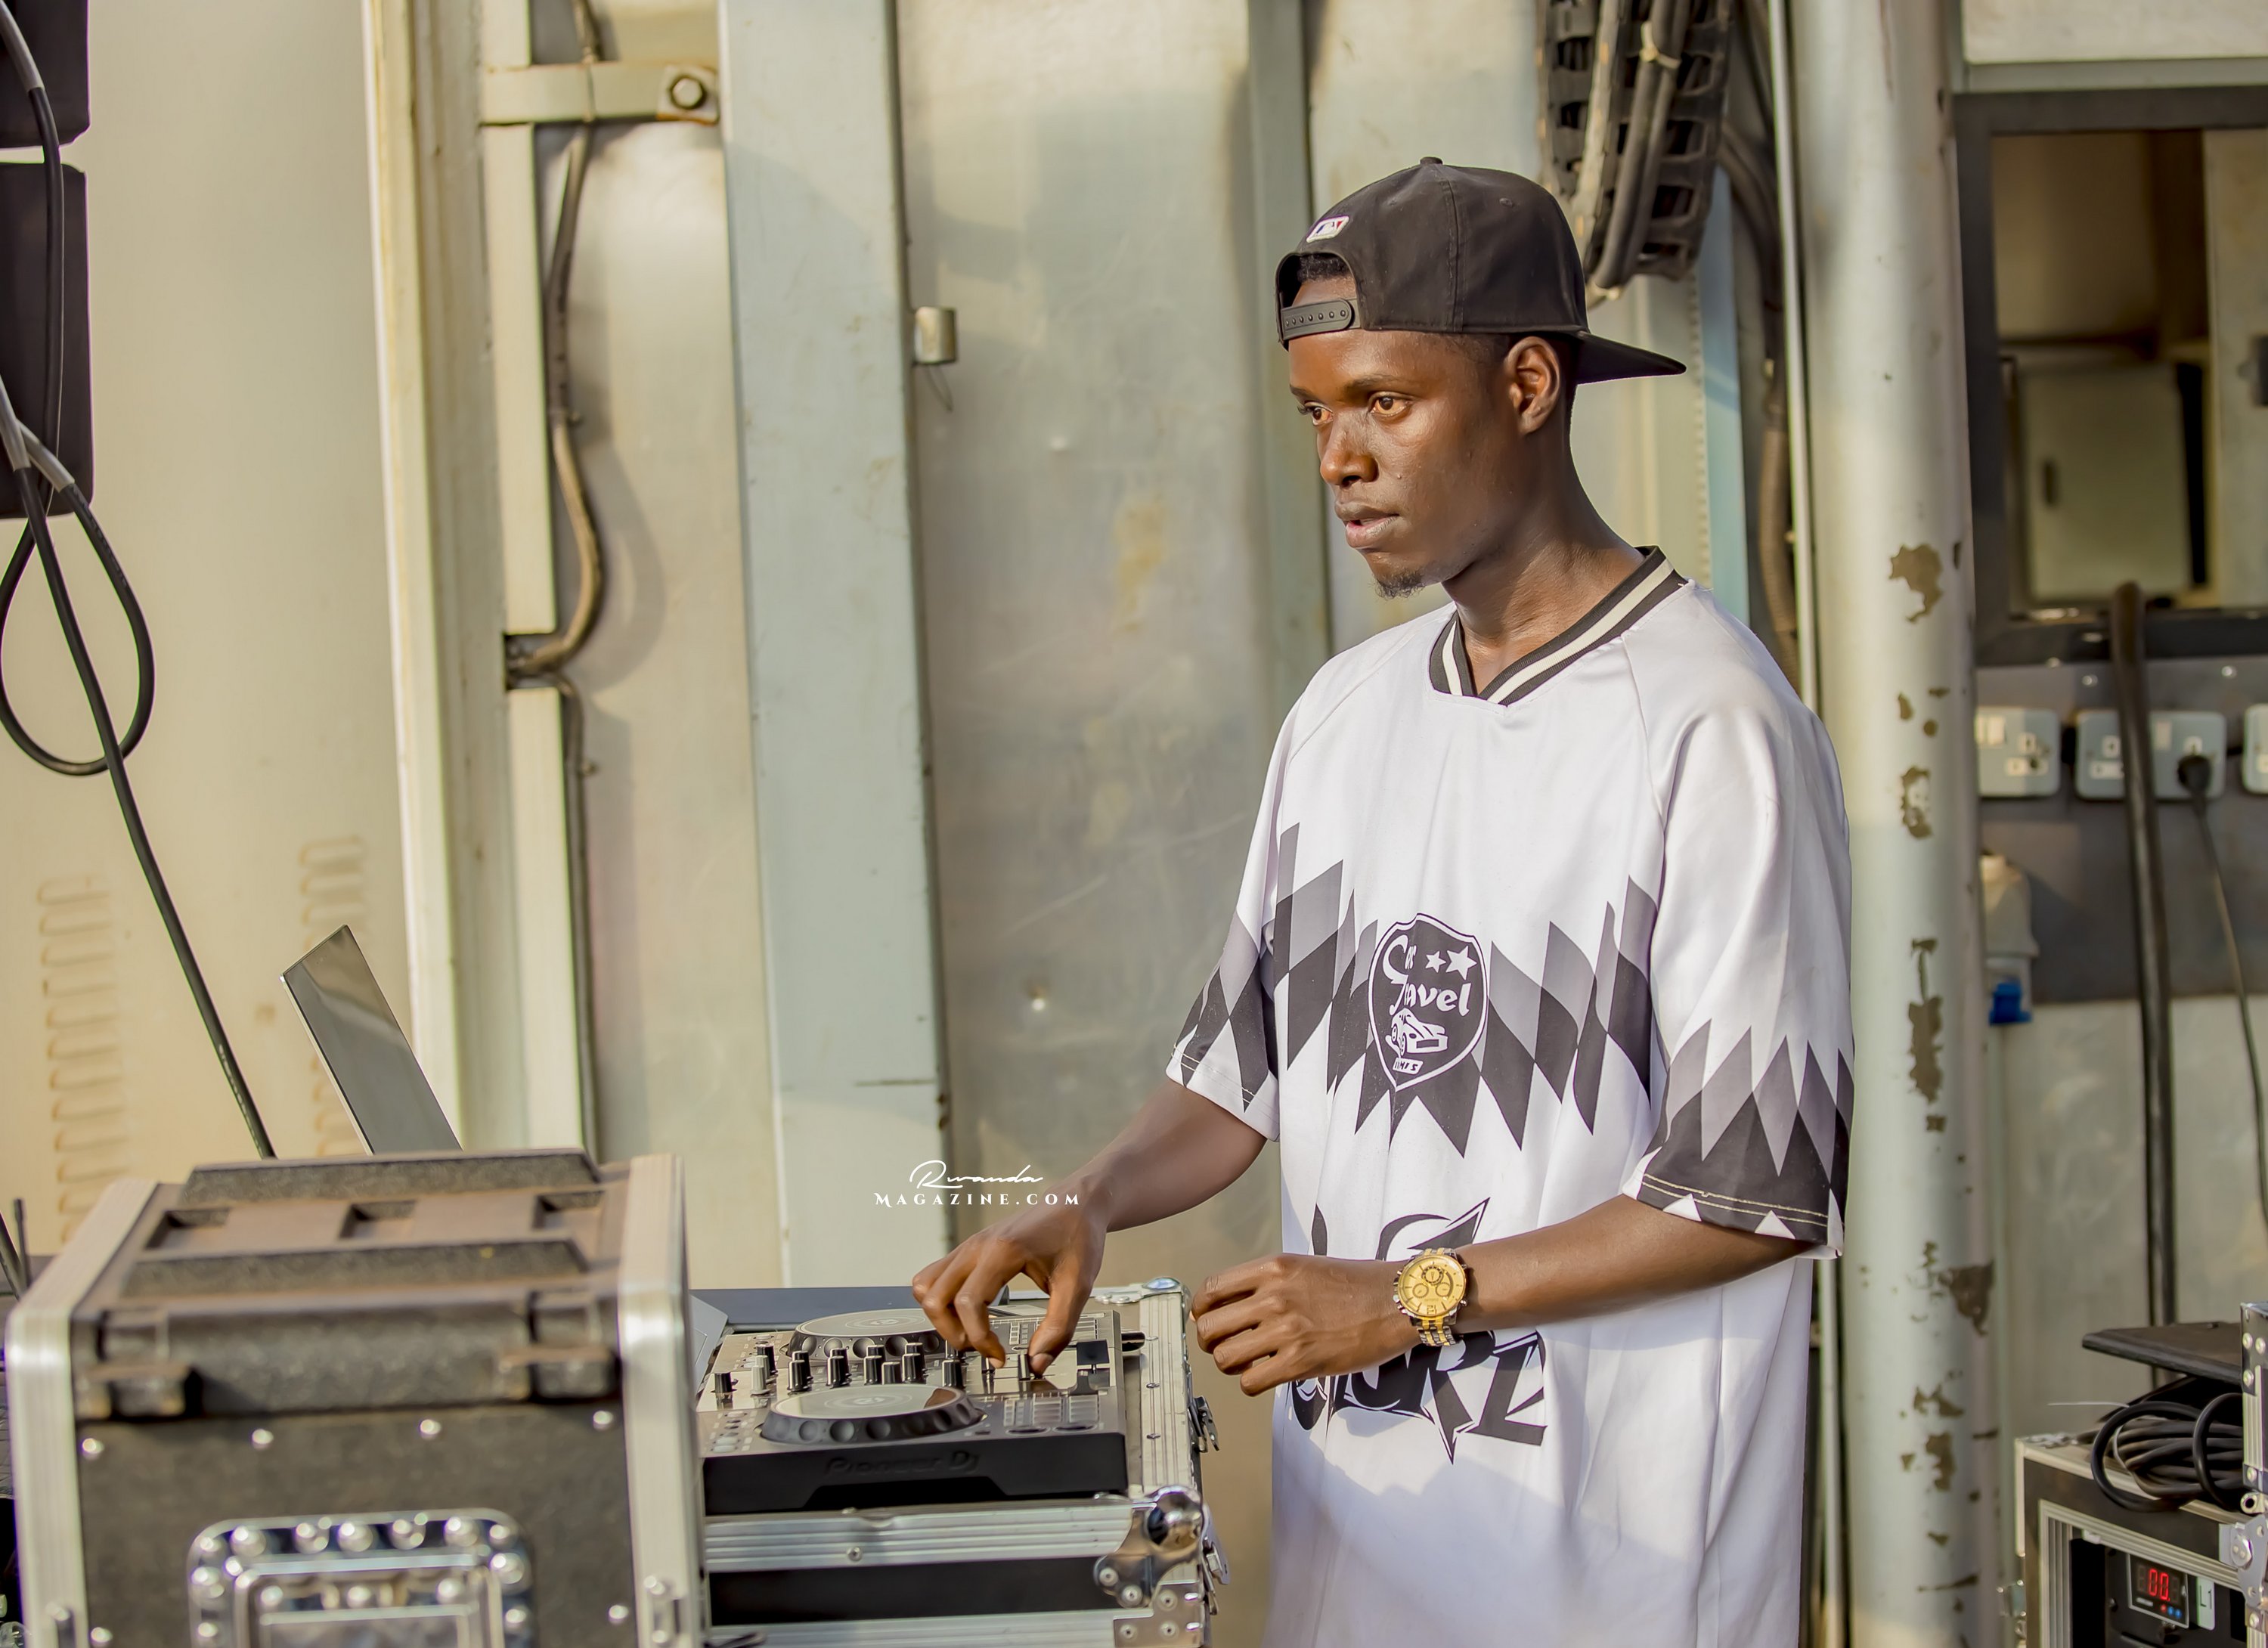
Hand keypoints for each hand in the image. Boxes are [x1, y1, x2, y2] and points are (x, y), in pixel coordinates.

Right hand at [912, 1197, 1105, 1373]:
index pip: (969, 1303)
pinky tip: (968, 1311)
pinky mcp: (968, 1248)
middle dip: (953, 1332)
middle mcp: (977, 1246)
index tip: (1001, 1357)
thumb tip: (1036, 1362)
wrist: (1075, 1202)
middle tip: (982, 1346)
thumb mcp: (1078, 1285)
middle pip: (935, 1297)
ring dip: (940, 1316)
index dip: (980, 1339)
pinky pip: (934, 1275)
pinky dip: (941, 1299)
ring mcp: (968, 1245)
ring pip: (926, 1285)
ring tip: (971, 1330)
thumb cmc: (1077, 1237)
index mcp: (1003, 1252)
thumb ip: (1059, 1327)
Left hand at [1192, 1253, 1418, 1395]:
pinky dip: (1252, 1383)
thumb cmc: (1357, 1284)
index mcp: (1273, 1268)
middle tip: (1227, 1347)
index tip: (1206, 1321)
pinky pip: (1251, 1381)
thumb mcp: (1304, 1267)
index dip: (1201, 1311)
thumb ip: (1267, 1283)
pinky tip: (1268, 1375)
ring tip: (1249, 1363)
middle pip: (1209, 1327)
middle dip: (1211, 1342)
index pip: (1211, 1289)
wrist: (1399, 1301)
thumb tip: (1227, 1307)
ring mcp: (1286, 1329)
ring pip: (1225, 1358)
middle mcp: (1273, 1296)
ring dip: (1232, 1366)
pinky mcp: (1301, 1361)